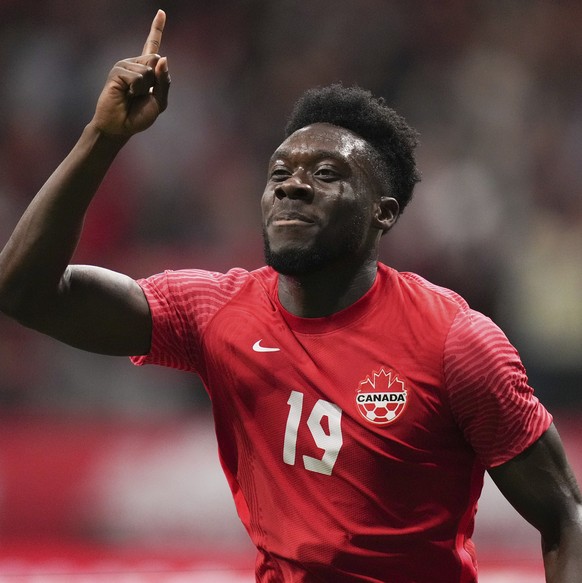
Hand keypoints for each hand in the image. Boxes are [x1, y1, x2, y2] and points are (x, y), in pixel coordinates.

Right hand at [90, 10, 170, 137]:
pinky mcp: (117, 72)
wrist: (121, 127)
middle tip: (142, 95)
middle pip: (156, 59)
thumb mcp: (160, 101)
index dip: (157, 28)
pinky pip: (137, 77)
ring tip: (132, 96)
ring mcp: (124, 66)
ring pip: (148, 69)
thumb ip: (164, 81)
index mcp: (146, 69)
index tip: (161, 12)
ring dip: (145, 88)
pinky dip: (136, 89)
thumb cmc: (139, 116)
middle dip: (156, 80)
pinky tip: (127, 95)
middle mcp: (135, 63)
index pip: (152, 45)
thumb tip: (162, 57)